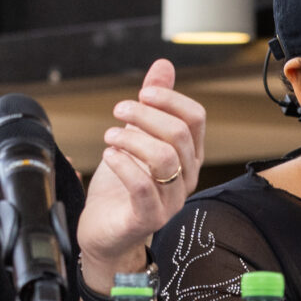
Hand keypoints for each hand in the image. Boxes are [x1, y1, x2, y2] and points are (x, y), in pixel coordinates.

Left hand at [78, 59, 207, 276]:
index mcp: (188, 156)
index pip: (195, 118)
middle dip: (145, 114)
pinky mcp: (149, 218)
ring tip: (110, 136)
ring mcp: (171, 200)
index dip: (169, 99)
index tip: (141, 94)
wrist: (106, 234)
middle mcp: (186, 177)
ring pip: (164, 158)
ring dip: (131, 138)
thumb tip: (164, 66)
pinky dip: (124, 165)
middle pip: (178, 134)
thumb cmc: (121, 187)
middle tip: (118, 110)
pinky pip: (144, 187)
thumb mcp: (135, 138)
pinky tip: (109, 155)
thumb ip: (152, 104)